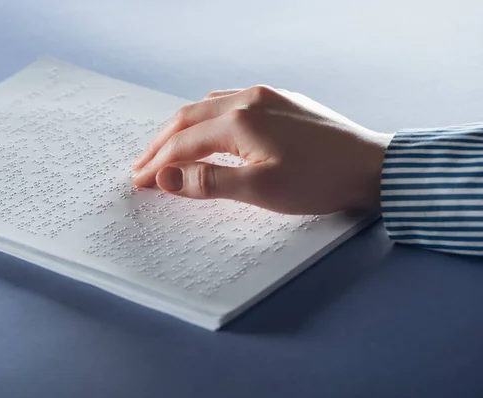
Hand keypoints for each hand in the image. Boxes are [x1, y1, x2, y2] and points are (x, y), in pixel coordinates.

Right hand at [131, 86, 391, 214]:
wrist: (372, 165)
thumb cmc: (320, 180)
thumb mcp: (260, 189)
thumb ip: (209, 182)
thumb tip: (165, 177)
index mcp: (239, 121)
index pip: (183, 143)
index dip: (157, 163)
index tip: (139, 180)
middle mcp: (248, 99)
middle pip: (188, 118)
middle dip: (161, 143)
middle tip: (142, 165)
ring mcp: (265, 96)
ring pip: (207, 106)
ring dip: (182, 128)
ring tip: (165, 148)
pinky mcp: (280, 100)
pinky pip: (229, 101)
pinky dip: (206, 117)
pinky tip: (207, 127)